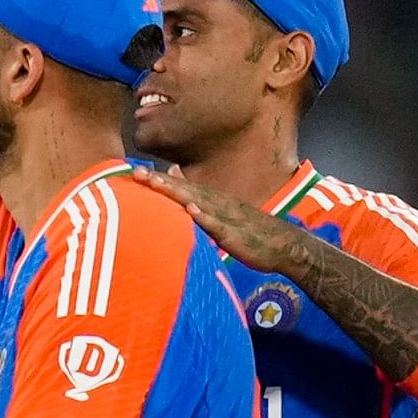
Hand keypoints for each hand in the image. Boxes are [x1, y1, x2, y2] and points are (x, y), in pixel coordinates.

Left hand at [129, 168, 303, 274]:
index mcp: (213, 201)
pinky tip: (192, 210)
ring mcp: (227, 218)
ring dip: (177, 193)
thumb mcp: (222, 214)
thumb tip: (178, 182)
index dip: (158, 180)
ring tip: (156, 185)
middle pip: (185, 190)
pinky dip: (205, 217)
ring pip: (198, 203)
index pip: (181, 187)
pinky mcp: (236, 235)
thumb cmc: (250, 231)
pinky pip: (219, 225)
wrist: (283, 245)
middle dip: (160, 182)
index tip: (134, 173)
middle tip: (136, 173)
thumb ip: (200, 201)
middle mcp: (218, 204)